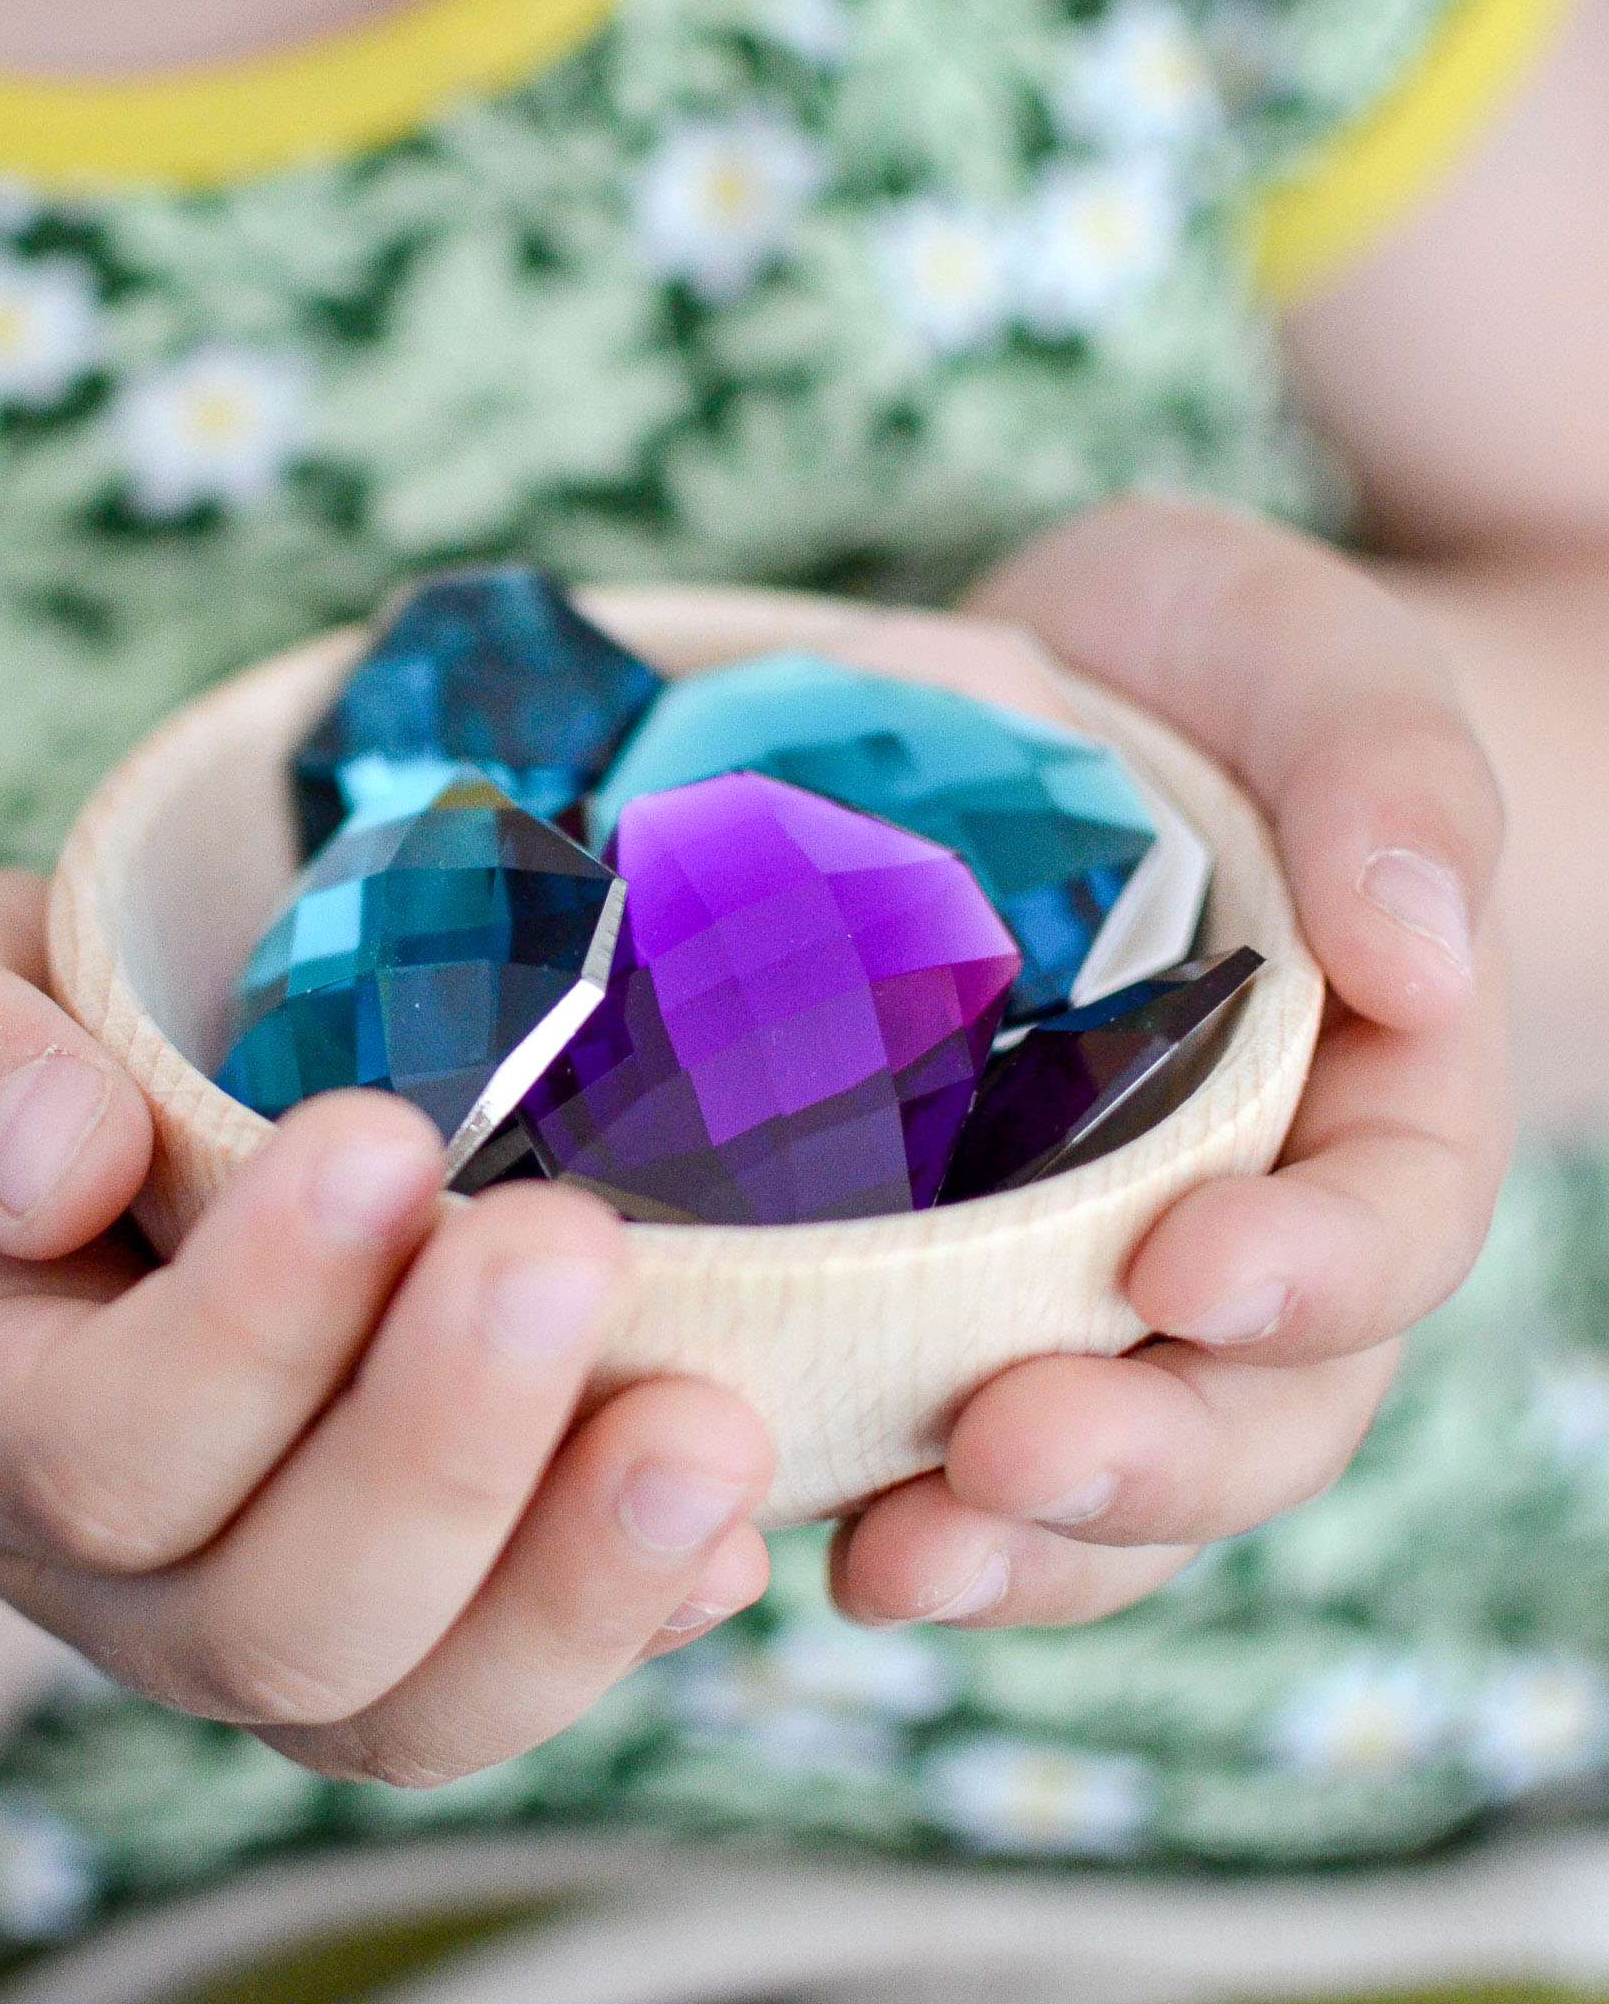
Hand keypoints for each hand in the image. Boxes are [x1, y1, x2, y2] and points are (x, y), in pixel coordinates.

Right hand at [0, 870, 772, 1785]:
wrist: (67, 1165)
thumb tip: (59, 1164)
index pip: (96, 1446)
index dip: (250, 1326)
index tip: (381, 1138)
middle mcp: (120, 1569)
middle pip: (275, 1614)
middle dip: (439, 1449)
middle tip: (567, 1251)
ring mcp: (271, 1605)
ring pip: (412, 1700)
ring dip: (573, 1579)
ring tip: (706, 1431)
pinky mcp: (413, 1602)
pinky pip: (507, 1672)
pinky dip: (631, 1613)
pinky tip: (730, 1527)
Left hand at [831, 498, 1512, 1627]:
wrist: (1063, 701)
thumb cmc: (1211, 677)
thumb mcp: (1309, 663)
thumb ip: (1389, 776)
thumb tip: (1417, 956)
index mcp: (1371, 1097)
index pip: (1389, 1226)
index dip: (1311, 1276)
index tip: (1184, 1267)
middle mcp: (1250, 1217)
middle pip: (1252, 1410)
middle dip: (1142, 1459)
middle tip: (1002, 1455)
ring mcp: (1098, 1270)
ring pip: (1112, 1470)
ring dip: (1015, 1543)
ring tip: (890, 1563)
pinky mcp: (955, 1276)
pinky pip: (958, 1431)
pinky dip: (902, 1496)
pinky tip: (808, 1520)